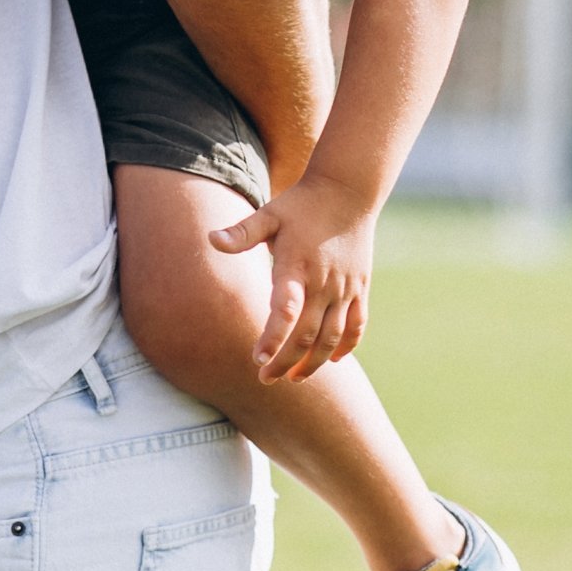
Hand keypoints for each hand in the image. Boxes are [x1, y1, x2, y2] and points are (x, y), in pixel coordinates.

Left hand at [207, 176, 377, 382]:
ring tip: (295, 379)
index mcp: (297, 266)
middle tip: (265, 379)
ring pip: (333, 337)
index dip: (273, 338)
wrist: (348, 191)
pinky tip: (331, 361)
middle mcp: (324, 283)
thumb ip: (242, 232)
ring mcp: (345, 288)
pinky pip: (357, 324)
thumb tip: (211, 240)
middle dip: (286, 361)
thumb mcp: (269, 214)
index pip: (286, 310)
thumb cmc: (301, 204)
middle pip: (308, 334)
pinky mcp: (360, 288)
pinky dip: (346, 346)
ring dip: (315, 362)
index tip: (257, 359)